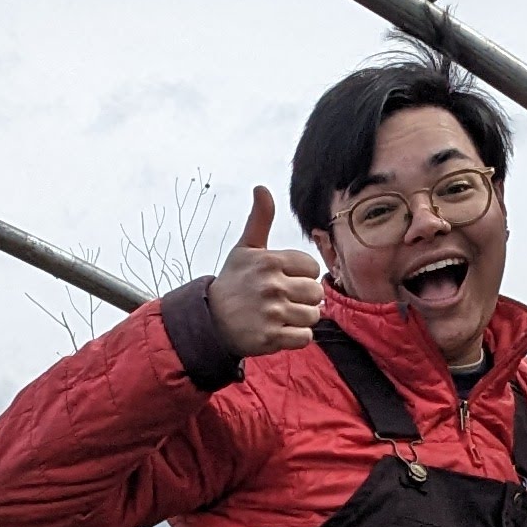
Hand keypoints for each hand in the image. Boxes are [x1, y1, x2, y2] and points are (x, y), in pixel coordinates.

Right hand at [207, 185, 324, 357]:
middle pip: (316, 293)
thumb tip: (261, 188)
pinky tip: (279, 330)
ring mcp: (271, 313)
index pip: (312, 268)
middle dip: (304, 298)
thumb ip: (259, 220)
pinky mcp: (271, 338)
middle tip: (283, 300)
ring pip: (313, 316)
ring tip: (280, 315)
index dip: (302, 275)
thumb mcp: (245, 248)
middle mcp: (271, 286)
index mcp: (269, 261)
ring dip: (300, 318)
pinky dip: (295, 337)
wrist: (210, 320)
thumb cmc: (233, 282)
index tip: (283, 279)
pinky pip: (304, 338)